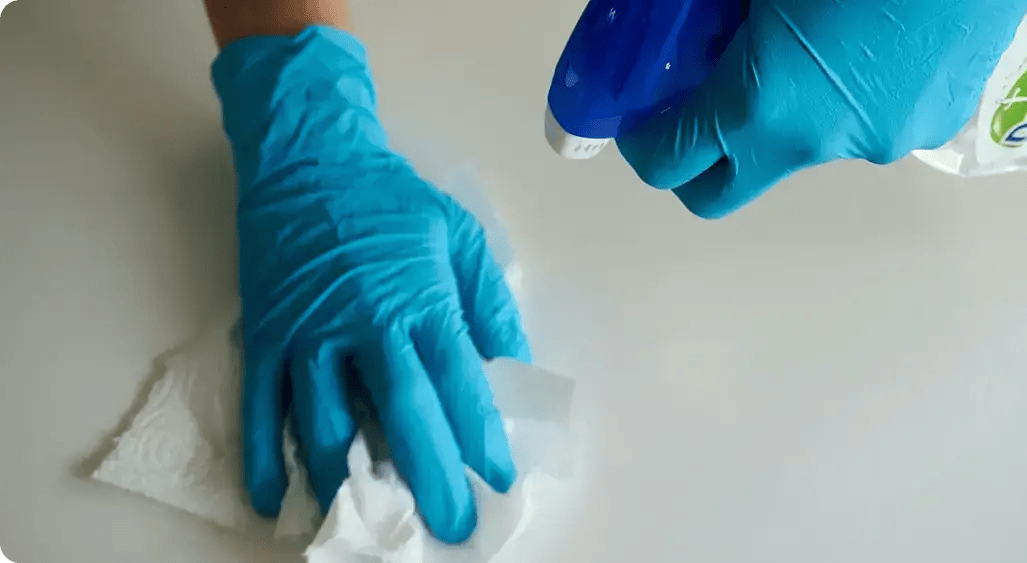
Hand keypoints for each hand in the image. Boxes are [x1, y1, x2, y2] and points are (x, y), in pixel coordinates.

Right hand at [212, 27, 529, 542]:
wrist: (308, 156)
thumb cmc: (390, 198)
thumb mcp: (460, 236)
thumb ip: (488, 304)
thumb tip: (514, 367)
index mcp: (419, 301)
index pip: (458, 385)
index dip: (480, 440)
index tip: (499, 482)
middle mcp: (364, 326)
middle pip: (401, 418)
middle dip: (429, 480)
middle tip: (449, 527)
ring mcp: (307, 335)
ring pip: (327, 424)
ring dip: (350, 483)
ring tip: (371, 524)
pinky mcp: (264, 336)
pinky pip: (260, 407)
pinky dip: (263, 458)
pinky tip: (277, 499)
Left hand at [617, 0, 1026, 217]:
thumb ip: (705, 10)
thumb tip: (680, 18)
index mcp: (763, 104)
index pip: (670, 163)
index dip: (642, 144)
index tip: (640, 117)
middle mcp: (818, 143)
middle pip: (724, 193)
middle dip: (698, 162)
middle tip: (696, 106)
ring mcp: (881, 141)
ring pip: (801, 148)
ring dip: (784, 113)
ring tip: (808, 41)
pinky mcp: (935, 125)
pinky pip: (866, 123)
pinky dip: (848, 96)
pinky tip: (870, 38)